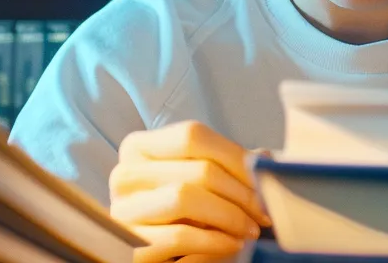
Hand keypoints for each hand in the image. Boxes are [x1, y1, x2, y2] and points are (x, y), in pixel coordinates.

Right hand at [110, 120, 272, 262]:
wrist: (160, 254)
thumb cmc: (182, 214)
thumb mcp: (201, 183)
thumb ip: (227, 165)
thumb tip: (265, 158)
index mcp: (139, 147)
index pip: (192, 136)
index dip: (236, 157)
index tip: (265, 179)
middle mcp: (125, 175)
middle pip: (197, 170)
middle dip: (242, 192)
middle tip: (265, 212)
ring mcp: (122, 211)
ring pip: (185, 198)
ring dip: (230, 215)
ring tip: (250, 229)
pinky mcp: (129, 246)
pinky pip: (179, 236)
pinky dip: (215, 241)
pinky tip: (232, 244)